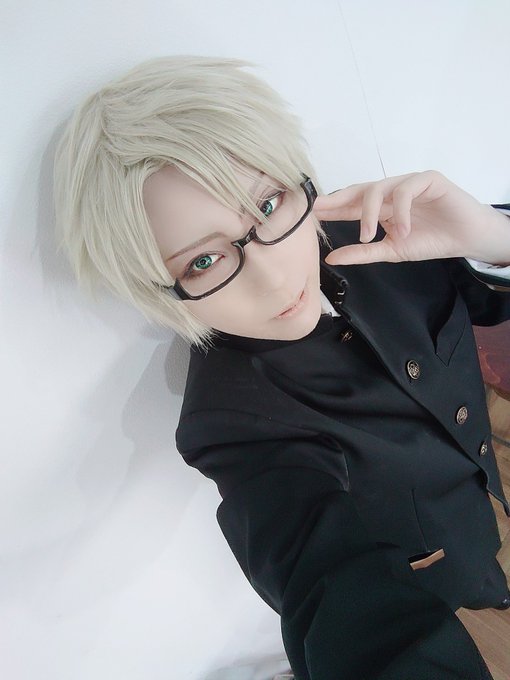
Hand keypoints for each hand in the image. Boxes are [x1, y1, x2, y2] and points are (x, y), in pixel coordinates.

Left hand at [312, 170, 509, 265]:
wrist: (465, 238)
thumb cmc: (430, 240)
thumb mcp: (391, 250)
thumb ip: (363, 253)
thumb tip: (331, 258)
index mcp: (381, 207)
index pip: (351, 204)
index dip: (331, 208)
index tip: (309, 214)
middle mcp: (391, 191)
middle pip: (359, 190)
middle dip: (338, 199)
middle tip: (320, 209)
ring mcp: (407, 183)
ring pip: (379, 189)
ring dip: (370, 214)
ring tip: (370, 236)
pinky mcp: (427, 179)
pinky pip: (406, 190)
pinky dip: (401, 211)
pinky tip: (403, 230)